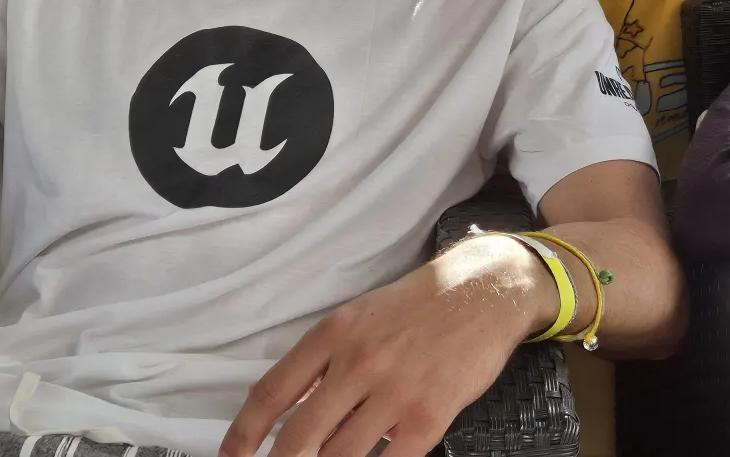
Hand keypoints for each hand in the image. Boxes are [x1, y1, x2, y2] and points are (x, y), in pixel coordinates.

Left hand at [220, 235, 546, 456]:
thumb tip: (282, 404)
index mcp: (333, 334)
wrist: (486, 289)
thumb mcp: (361, 316)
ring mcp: (395, 390)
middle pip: (299, 436)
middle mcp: (357, 362)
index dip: (243, 434)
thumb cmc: (421, 305)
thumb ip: (323, 359)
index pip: (271, 393)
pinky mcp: (430, 414)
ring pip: (340, 456)